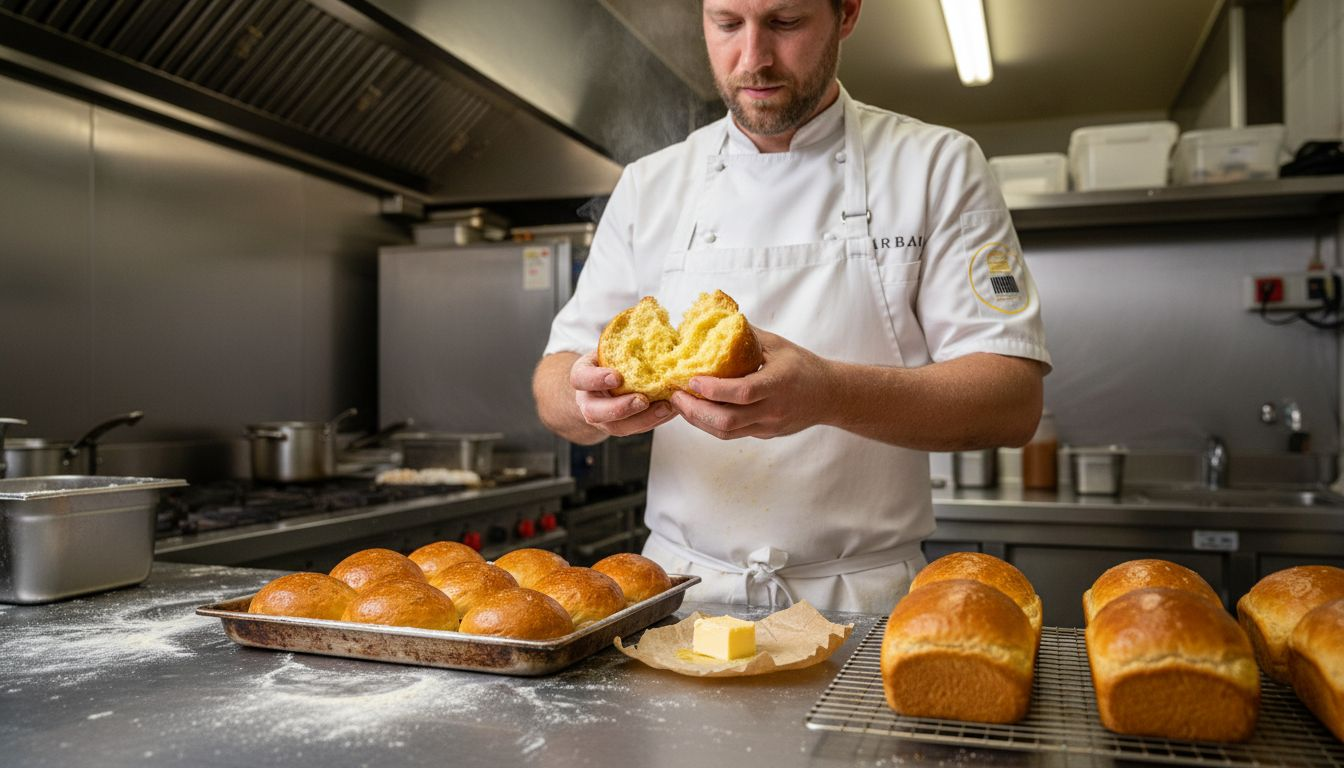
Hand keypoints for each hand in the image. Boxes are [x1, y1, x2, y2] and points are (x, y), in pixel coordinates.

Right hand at [570, 352, 677, 436]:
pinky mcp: (620, 427)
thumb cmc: (611, 360)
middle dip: (619, 408)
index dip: (596, 379)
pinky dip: (655, 420)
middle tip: (642, 400)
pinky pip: (635, 429)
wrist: (603, 383)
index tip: (616, 376)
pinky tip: (671, 410)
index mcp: (582, 376)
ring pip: (617, 427)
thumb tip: (660, 323)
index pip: (580, 378)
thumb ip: (626, 342)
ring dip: (642, 419)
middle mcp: (588, 400)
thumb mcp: (611, 348)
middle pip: (594, 412)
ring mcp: (603, 418)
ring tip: (665, 408)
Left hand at [669, 328, 835, 439]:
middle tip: (675, 395)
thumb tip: (715, 320)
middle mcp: (773, 410)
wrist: (829, 396)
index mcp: (779, 383)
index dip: (714, 390)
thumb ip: (746, 336)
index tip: (691, 380)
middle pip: (727, 421)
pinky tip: (698, 410)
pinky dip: (710, 423)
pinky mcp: (764, 435)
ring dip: (698, 420)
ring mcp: (768, 426)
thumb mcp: (778, 344)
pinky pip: (732, 434)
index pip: (742, 393)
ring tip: (680, 404)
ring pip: (726, 433)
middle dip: (695, 411)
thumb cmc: (803, 366)